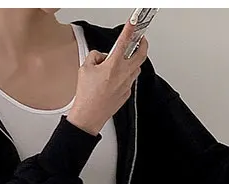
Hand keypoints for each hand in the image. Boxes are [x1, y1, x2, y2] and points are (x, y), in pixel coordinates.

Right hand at [67, 21, 147, 135]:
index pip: (124, 41)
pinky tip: (116, 78)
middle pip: (141, 55)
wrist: (89, 115)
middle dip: (143, 44)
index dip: (130, 29)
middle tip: (141, 39)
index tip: (134, 23)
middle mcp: (124, 74)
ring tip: (126, 59)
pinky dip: (126, 75)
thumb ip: (95, 55)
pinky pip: (130, 80)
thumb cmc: (87, 95)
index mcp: (114, 65)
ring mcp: (127, 85)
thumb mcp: (85, 68)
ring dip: (134, 61)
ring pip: (136, 68)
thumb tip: (101, 56)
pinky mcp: (127, 94)